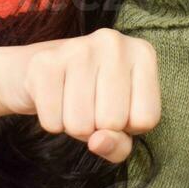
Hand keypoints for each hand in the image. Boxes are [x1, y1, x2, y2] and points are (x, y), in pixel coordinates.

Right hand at [0, 28, 160, 162]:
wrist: (42, 72)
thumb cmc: (94, 100)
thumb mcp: (120, 124)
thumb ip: (120, 145)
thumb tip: (98, 142)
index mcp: (143, 53)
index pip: (146, 119)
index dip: (129, 127)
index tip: (118, 107)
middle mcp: (114, 43)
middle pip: (113, 122)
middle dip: (99, 128)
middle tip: (91, 106)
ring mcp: (78, 48)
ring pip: (81, 125)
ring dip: (74, 127)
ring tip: (73, 103)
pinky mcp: (44, 62)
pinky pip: (53, 122)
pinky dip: (53, 123)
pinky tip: (55, 100)